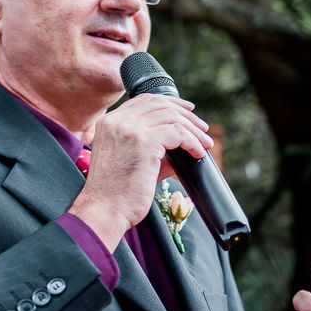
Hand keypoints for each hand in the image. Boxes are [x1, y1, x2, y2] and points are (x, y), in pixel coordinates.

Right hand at [67, 93, 212, 249]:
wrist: (105, 209)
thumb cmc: (116, 192)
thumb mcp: (129, 159)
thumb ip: (151, 146)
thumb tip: (182, 143)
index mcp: (109, 122)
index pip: (144, 100)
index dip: (170, 103)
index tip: (187, 111)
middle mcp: (117, 121)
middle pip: (160, 104)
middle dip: (186, 115)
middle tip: (202, 128)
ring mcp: (129, 129)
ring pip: (172, 117)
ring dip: (193, 130)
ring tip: (205, 143)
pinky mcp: (143, 142)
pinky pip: (178, 133)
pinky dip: (192, 142)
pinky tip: (197, 153)